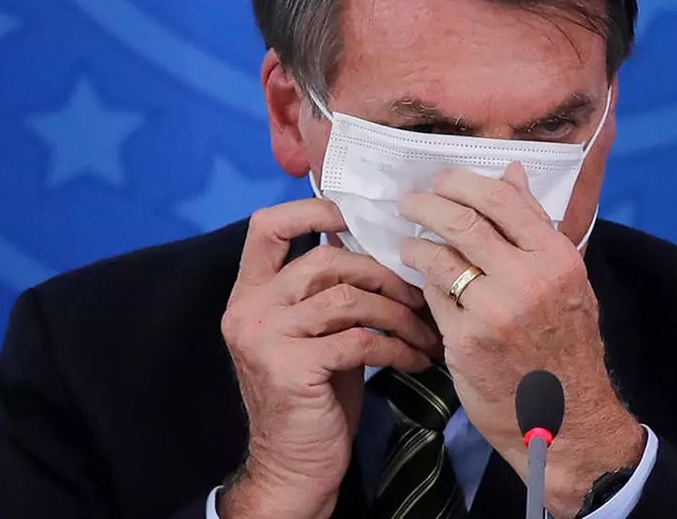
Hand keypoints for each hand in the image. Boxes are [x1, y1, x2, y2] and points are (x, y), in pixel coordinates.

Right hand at [217, 199, 439, 517]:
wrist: (293, 467)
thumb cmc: (313, 398)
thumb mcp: (314, 335)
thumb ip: (327, 292)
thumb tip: (376, 246)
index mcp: (250, 293)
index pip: (267, 226)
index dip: (312, 210)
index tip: (357, 217)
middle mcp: (249, 309)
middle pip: (326, 261)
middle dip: (383, 274)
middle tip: (420, 294)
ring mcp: (265, 337)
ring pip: (349, 298)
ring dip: (399, 314)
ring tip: (427, 331)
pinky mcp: (291, 367)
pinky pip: (360, 339)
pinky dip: (398, 347)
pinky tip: (417, 359)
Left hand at [398, 164, 642, 517]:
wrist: (567, 419)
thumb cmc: (566, 346)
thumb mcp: (568, 281)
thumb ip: (537, 226)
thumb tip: (511, 172)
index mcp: (557, 258)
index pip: (501, 199)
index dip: (461, 182)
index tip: (441, 180)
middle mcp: (528, 280)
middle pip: (462, 220)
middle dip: (426, 204)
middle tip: (410, 203)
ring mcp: (493, 312)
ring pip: (438, 256)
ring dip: (415, 245)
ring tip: (409, 245)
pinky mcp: (465, 341)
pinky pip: (432, 296)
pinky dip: (423, 283)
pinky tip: (421, 281)